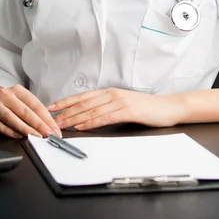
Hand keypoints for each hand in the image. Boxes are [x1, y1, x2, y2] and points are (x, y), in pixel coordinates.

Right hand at [0, 84, 61, 138]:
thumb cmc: (6, 102)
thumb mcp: (19, 100)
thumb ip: (32, 110)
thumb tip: (49, 125)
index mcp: (18, 90)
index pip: (36, 105)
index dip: (47, 119)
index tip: (55, 129)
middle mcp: (6, 95)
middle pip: (26, 112)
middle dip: (39, 125)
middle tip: (49, 135)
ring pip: (12, 118)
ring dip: (26, 129)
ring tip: (36, 136)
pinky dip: (10, 131)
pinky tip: (18, 136)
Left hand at [47, 88, 181, 130]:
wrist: (167, 107)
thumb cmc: (146, 108)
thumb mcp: (123, 103)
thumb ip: (107, 106)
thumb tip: (87, 115)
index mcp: (109, 92)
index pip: (82, 96)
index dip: (65, 101)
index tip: (51, 107)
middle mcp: (112, 94)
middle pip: (83, 103)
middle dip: (65, 112)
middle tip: (50, 119)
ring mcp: (120, 101)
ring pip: (91, 110)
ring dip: (74, 118)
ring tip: (61, 124)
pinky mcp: (128, 111)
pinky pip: (106, 117)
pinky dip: (92, 122)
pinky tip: (82, 126)